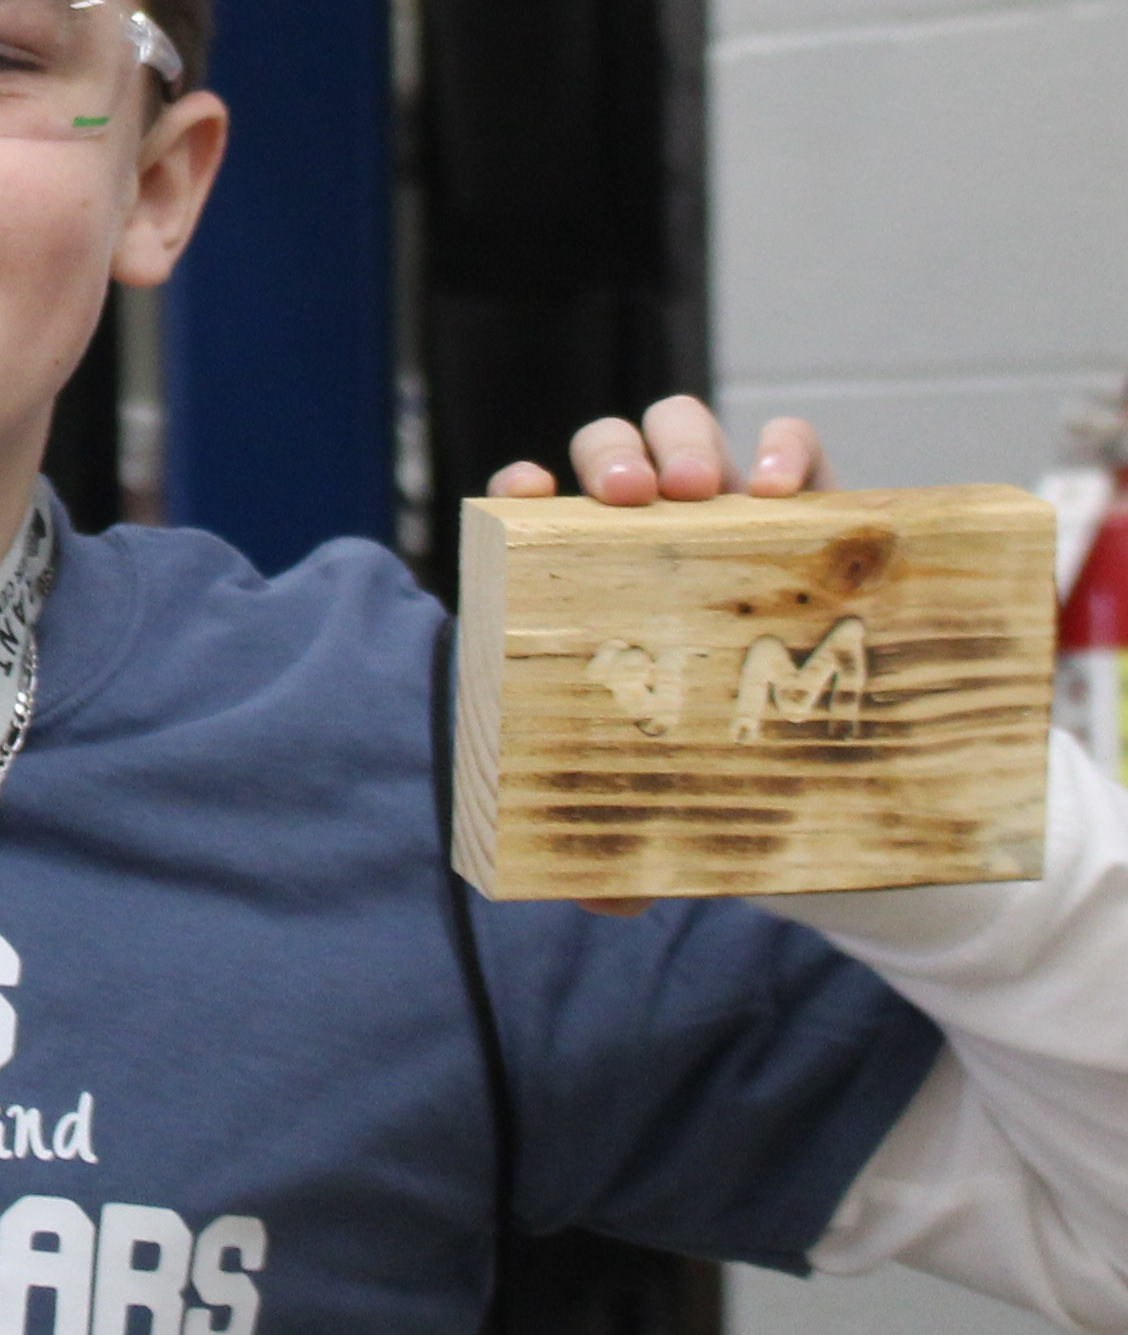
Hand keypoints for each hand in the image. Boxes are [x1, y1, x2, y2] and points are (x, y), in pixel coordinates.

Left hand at [483, 400, 826, 916]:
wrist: (813, 760)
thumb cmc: (705, 767)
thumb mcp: (657, 807)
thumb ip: (611, 849)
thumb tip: (592, 902)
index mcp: (584, 580)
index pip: (527, 510)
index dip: (521, 489)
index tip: (532, 491)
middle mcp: (644, 533)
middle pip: (607, 455)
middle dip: (615, 456)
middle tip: (640, 498)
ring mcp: (723, 513)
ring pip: (682, 431)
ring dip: (684, 444)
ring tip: (708, 492)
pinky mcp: (805, 514)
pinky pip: (789, 450)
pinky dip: (783, 448)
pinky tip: (784, 487)